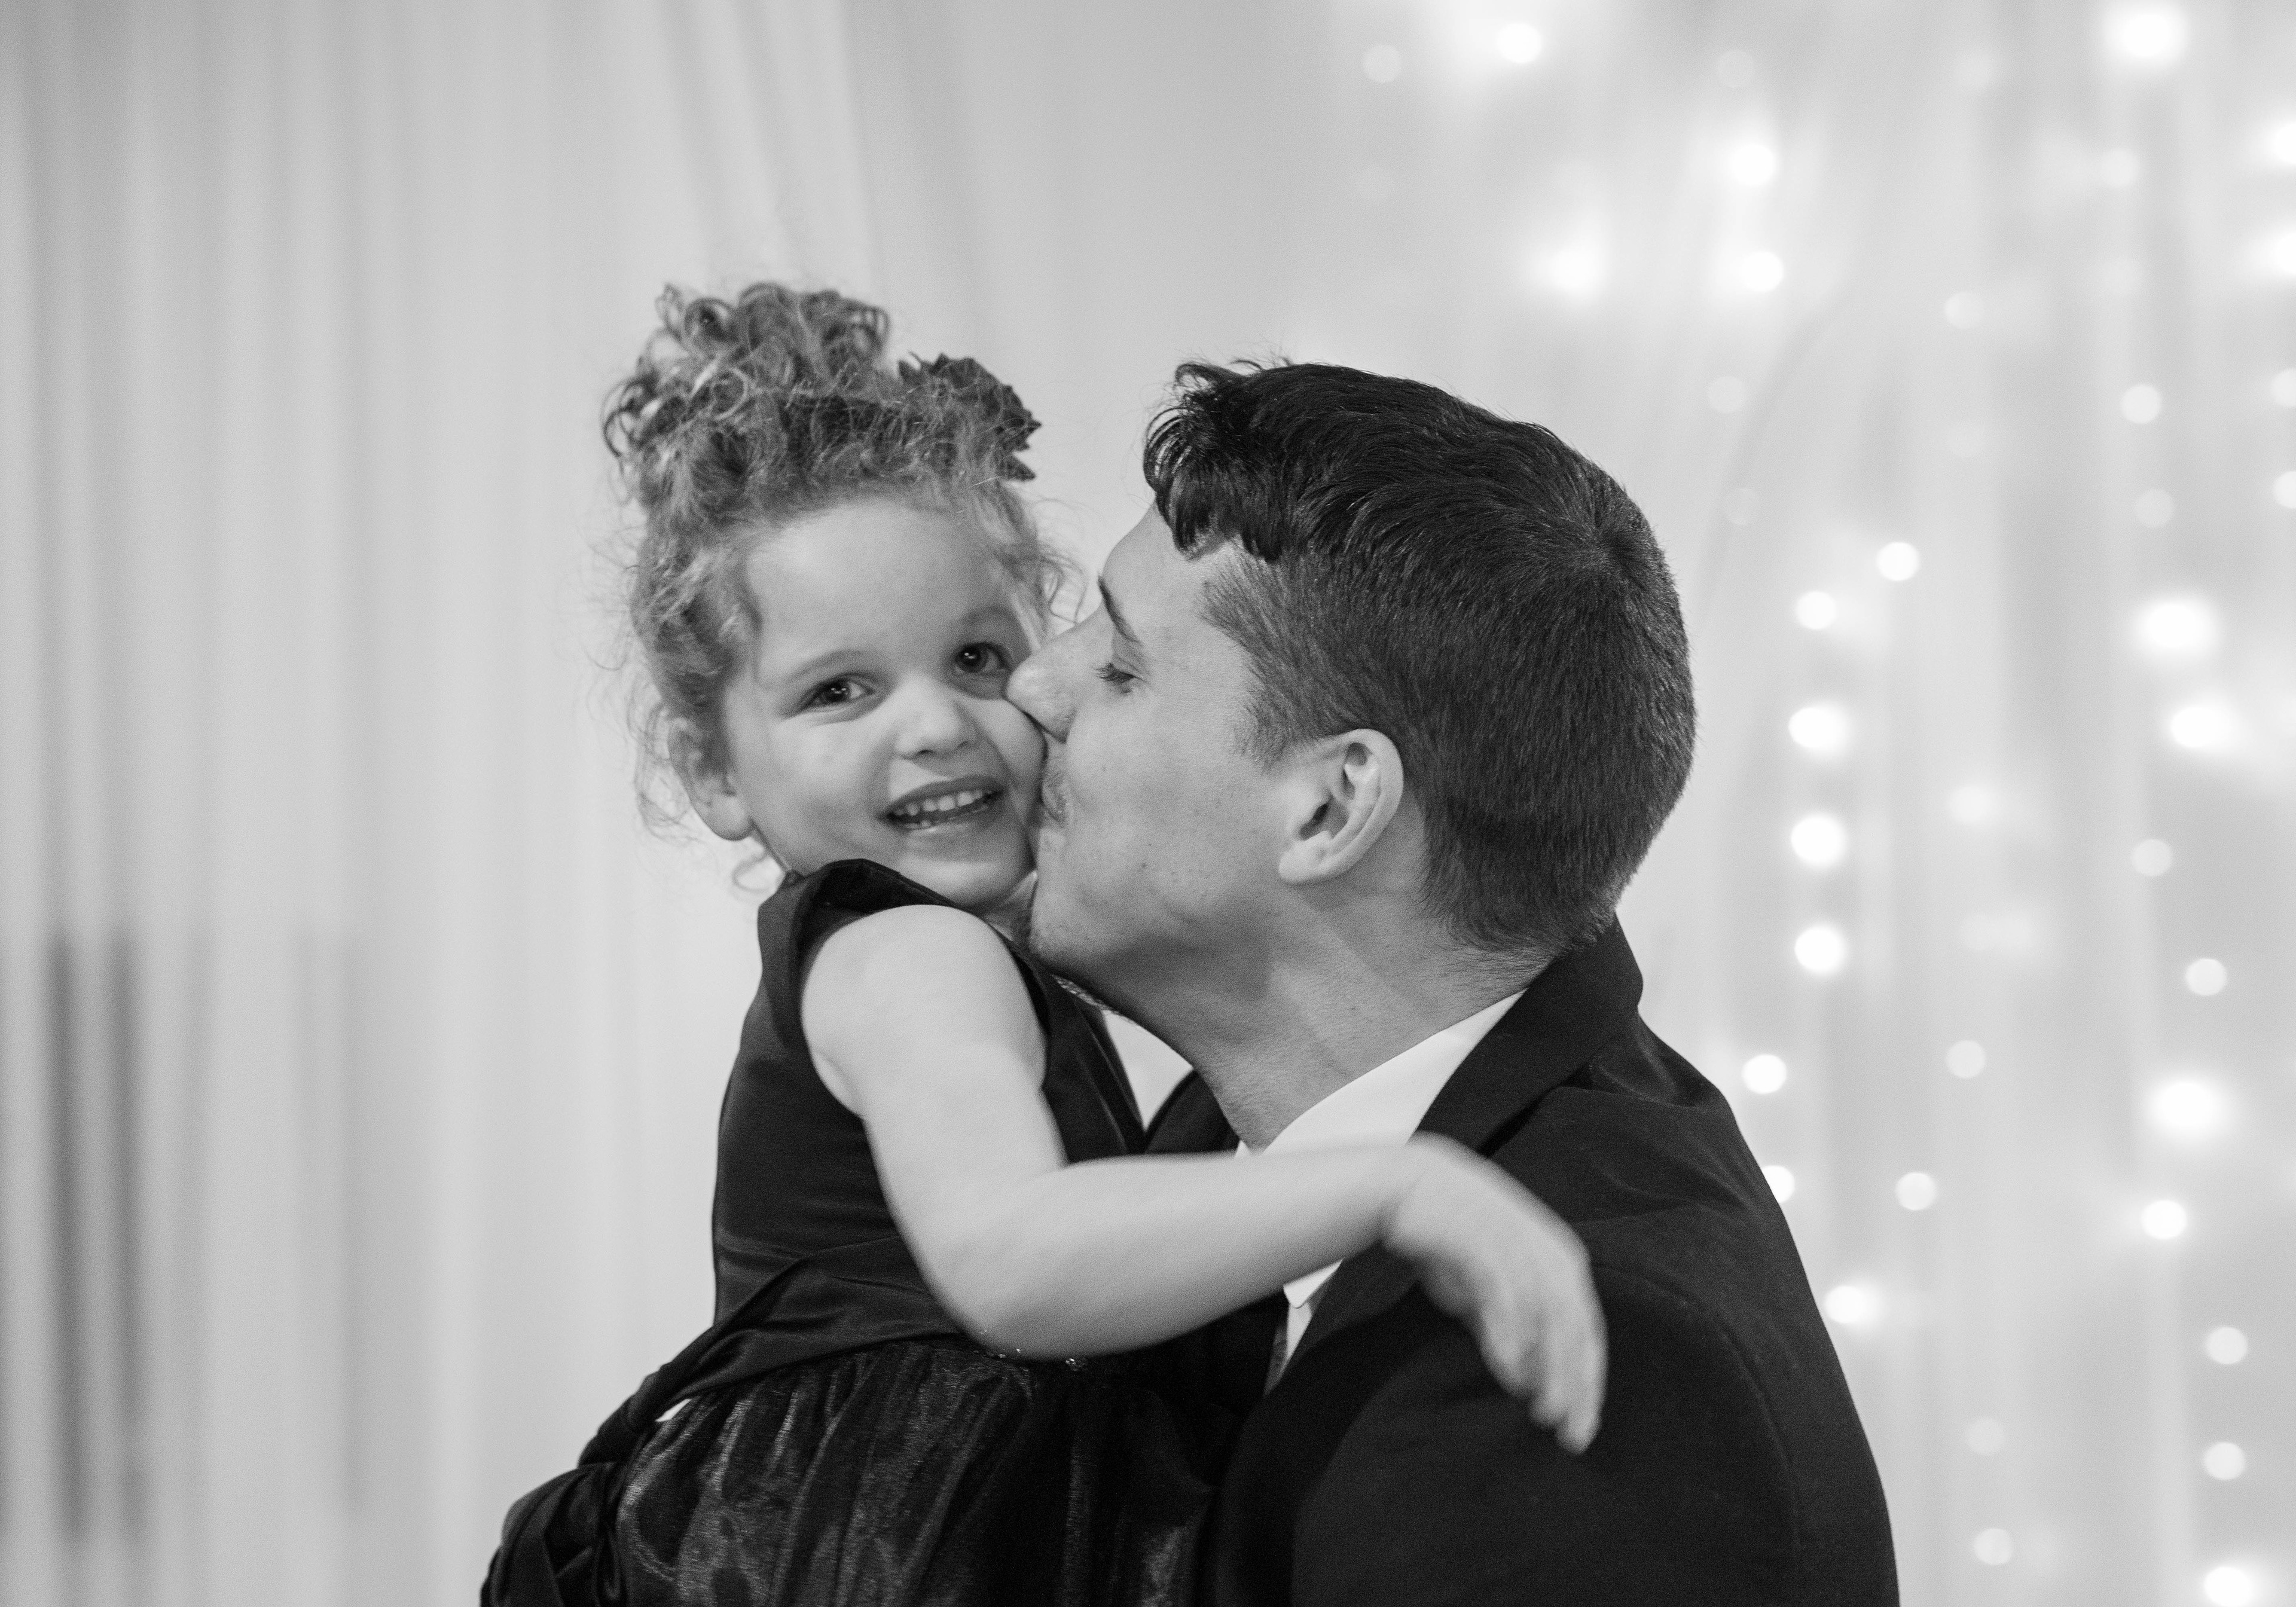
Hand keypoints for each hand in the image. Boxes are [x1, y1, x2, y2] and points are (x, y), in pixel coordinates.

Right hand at [1383, 1135, 1605, 1451]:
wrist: (1415, 1184)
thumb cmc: (1458, 1241)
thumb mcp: (1493, 1291)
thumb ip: (1513, 1329)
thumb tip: (1530, 1381)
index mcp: (1564, 1264)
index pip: (1588, 1333)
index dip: (1588, 1383)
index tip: (1583, 1427)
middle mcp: (1552, 1255)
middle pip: (1575, 1329)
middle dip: (1575, 1384)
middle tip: (1569, 1430)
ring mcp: (1520, 1246)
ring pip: (1547, 1316)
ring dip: (1548, 1367)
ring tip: (1544, 1410)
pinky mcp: (1483, 1241)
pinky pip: (1505, 1294)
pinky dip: (1511, 1333)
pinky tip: (1511, 1370)